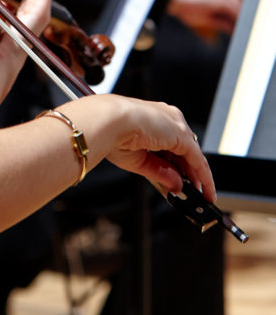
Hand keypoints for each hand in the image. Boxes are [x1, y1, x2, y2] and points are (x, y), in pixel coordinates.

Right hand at [100, 94, 214, 198]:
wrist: (110, 121)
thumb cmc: (113, 134)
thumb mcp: (139, 160)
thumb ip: (160, 172)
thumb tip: (176, 185)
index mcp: (153, 119)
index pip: (171, 144)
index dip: (177, 165)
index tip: (181, 180)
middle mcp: (167, 119)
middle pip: (185, 150)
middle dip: (190, 172)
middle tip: (194, 191)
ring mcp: (176, 125)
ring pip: (193, 155)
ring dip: (198, 176)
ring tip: (201, 195)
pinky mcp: (182, 135)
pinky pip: (198, 159)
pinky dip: (204, 177)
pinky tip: (205, 190)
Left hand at [168, 0, 241, 33]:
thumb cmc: (187, 10)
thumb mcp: (206, 21)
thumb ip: (222, 25)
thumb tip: (232, 29)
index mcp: (221, 0)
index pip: (237, 11)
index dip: (239, 20)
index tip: (239, 28)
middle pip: (237, 2)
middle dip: (238, 12)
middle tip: (235, 24)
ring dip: (233, 5)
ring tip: (229, 17)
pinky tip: (223, 7)